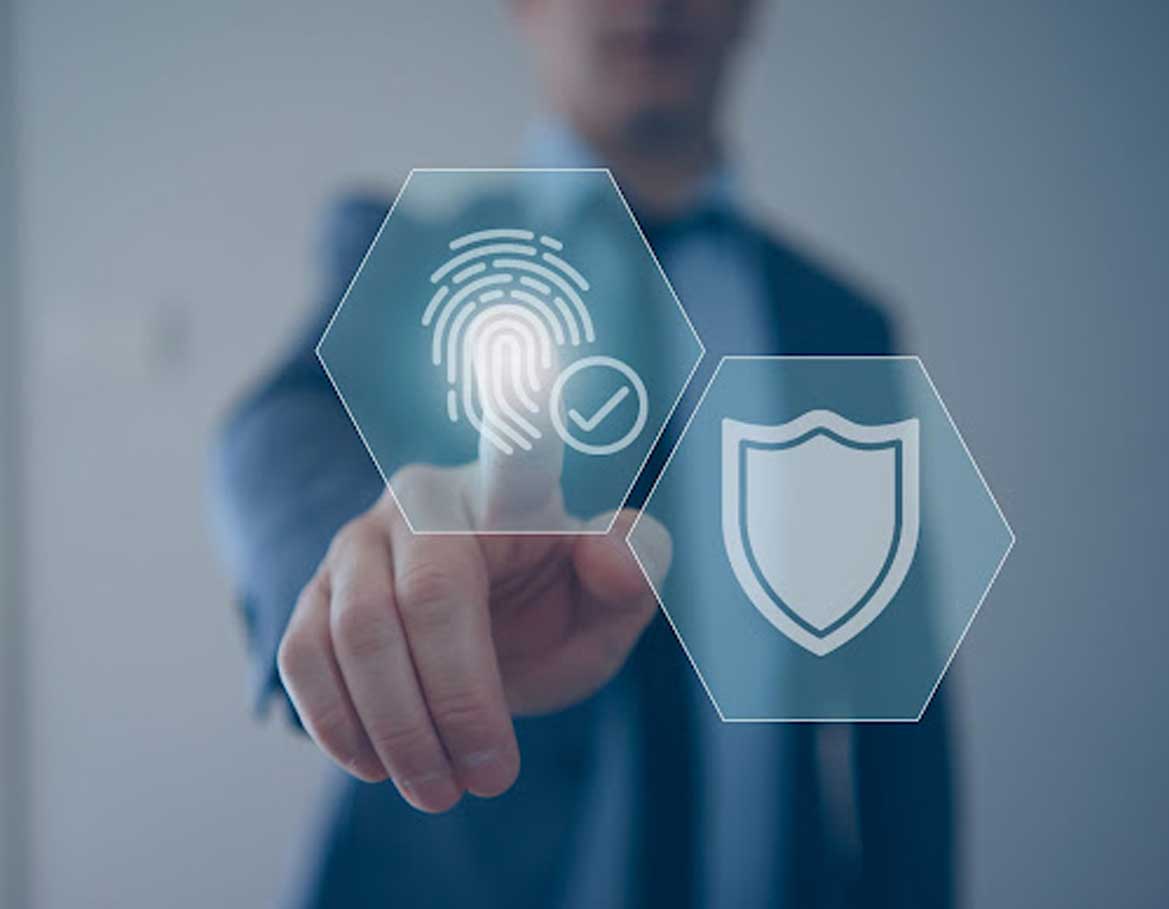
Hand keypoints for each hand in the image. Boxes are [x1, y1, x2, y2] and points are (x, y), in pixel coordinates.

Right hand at [276, 406, 670, 812]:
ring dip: (398, 730)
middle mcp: (426, 501)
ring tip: (440, 787)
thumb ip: (628, 577)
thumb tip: (620, 552)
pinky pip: (303, 656)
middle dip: (456, 703)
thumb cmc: (551, 612)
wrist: (474, 646)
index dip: (520, 409)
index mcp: (513, 493)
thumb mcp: (606, 609)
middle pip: (426, 598)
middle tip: (489, 778)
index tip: (527, 351)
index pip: (519, 448)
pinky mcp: (314, 593)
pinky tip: (376, 764)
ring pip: (353, 634)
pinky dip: (338, 723)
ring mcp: (360, 544)